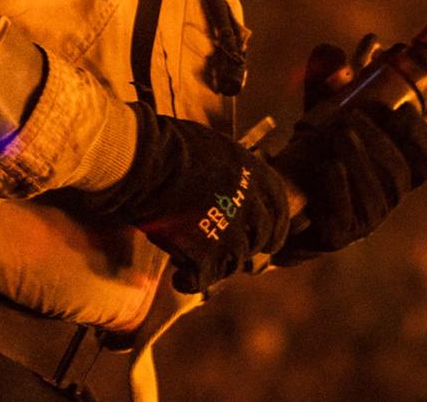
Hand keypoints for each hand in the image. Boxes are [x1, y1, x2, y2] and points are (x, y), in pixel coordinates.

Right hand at [79, 106, 290, 293]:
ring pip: (235, 262)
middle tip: (232, 254)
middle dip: (249, 248)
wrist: (147, 161)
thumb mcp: (213, 147)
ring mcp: (230, 232)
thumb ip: (229, 169)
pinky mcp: (205, 254)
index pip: (279, 208)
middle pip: (261, 238)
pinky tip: (179, 279)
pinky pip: (204, 279)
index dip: (274, 226)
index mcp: (255, 175)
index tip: (267, 237)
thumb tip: (226, 176)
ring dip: (219, 266)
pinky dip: (191, 282)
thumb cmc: (170, 145)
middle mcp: (250, 205)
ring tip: (198, 264)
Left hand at [269, 44, 426, 264]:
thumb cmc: (314, 154)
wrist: (280, 201)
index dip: (420, 138)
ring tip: (338, 131)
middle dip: (381, 141)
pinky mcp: (336, 236)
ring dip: (359, 158)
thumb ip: (330, 85)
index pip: (423, 162)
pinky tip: (328, 165)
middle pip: (399, 174)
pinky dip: (339, 187)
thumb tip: (332, 52)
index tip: (404, 110)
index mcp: (393, 173)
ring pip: (375, 194)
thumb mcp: (323, 116)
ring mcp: (364, 221)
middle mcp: (385, 199)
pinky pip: (345, 215)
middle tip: (354, 116)